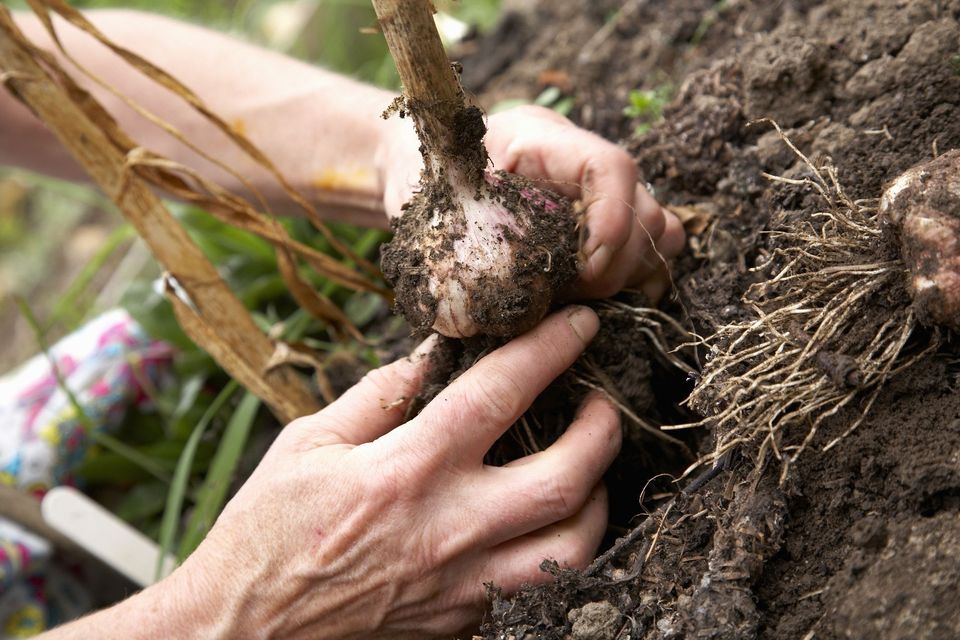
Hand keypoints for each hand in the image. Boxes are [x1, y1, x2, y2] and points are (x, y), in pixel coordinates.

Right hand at [166, 306, 619, 638]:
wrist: (247, 632)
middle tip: (606, 401)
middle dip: (604, 429)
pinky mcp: (461, 622)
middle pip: (565, 479)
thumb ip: (376, 396)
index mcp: (405, 471)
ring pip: (571, 548)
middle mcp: (447, 529)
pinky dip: (555, 548)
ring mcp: (461, 585)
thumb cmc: (265, 532)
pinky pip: (536, 588)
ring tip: (588, 468)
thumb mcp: (307, 443)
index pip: (499, 394)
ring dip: (596, 500)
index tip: (579, 323)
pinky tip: (542, 522)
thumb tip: (427, 358)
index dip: (550, 349)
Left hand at [380, 104, 685, 301]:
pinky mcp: (600, 222)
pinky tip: (589, 299)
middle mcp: (580, 162)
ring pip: (658, 232)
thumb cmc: (422, 180)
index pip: (611, 167)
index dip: (613, 222)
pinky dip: (631, 281)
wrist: (419, 165)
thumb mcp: (431, 204)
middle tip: (569, 293)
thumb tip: (482, 316)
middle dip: (614, 265)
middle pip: (645, 208)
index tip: (586, 270)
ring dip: (628, 275)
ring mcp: (597, 192)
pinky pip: (647, 253)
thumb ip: (456, 247)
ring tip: (577, 296)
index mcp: (541, 141)